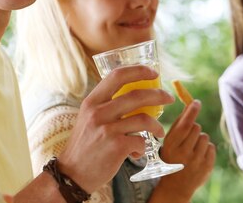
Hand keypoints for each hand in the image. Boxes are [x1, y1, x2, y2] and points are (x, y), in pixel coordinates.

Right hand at [57, 65, 173, 192]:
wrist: (73, 172)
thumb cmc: (85, 144)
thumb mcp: (88, 118)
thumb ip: (105, 106)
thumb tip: (133, 95)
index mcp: (92, 101)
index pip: (117, 76)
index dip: (138, 71)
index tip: (153, 72)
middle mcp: (98, 112)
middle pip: (137, 95)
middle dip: (159, 94)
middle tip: (169, 98)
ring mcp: (107, 129)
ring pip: (144, 119)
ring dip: (157, 126)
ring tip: (159, 132)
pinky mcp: (116, 147)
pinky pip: (141, 142)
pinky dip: (143, 147)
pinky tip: (137, 152)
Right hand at [151, 100, 215, 202]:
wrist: (175, 186)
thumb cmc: (171, 158)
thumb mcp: (168, 143)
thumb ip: (178, 126)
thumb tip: (189, 106)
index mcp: (171, 144)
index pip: (185, 124)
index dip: (192, 111)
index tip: (196, 102)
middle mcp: (183, 152)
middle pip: (196, 127)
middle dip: (193, 128)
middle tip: (188, 138)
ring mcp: (196, 160)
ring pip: (205, 136)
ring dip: (200, 139)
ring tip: (192, 148)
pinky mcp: (207, 166)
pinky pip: (211, 147)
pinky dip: (206, 148)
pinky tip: (198, 155)